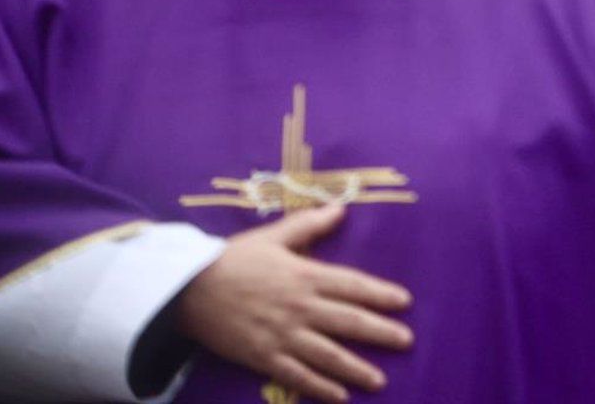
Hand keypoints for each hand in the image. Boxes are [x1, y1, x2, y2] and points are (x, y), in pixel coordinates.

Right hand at [175, 204, 412, 403]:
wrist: (188, 289)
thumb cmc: (233, 259)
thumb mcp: (273, 236)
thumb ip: (309, 225)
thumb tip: (341, 209)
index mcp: (305, 275)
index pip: (352, 285)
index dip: (380, 294)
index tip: (405, 302)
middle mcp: (299, 307)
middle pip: (348, 321)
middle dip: (380, 332)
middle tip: (406, 341)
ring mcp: (282, 335)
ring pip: (328, 355)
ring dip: (356, 368)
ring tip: (380, 380)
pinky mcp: (262, 357)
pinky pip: (297, 376)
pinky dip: (320, 388)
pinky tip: (340, 397)